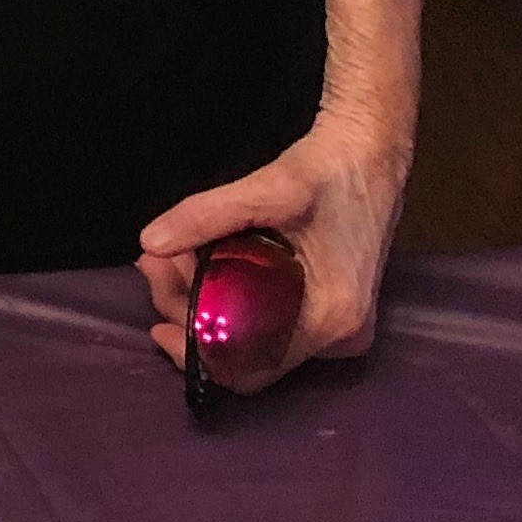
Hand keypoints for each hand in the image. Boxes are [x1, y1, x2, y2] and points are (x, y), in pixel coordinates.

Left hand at [137, 110, 409, 376]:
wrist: (373, 151)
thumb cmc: (329, 170)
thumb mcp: (268, 187)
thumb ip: (207, 215)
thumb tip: (149, 241)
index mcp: (330, 321)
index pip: (249, 369)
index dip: (196, 351)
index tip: (158, 321)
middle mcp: (337, 337)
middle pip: (245, 352)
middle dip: (191, 313)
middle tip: (155, 265)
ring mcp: (336, 327)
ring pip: (252, 335)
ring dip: (205, 299)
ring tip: (167, 256)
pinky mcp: (328, 309)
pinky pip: (268, 319)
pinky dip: (231, 295)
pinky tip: (200, 261)